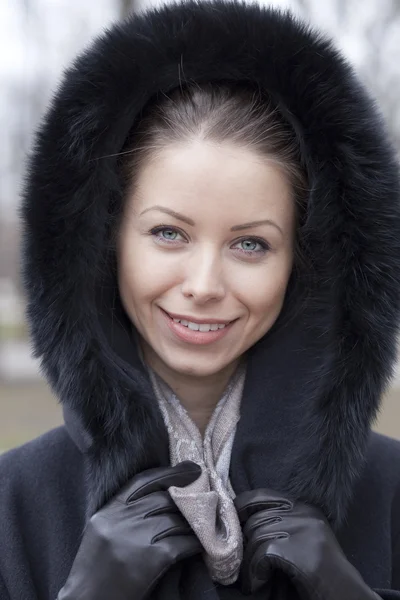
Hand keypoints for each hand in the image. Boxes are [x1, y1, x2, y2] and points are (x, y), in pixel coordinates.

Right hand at [57, 461, 202, 599]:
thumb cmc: (95, 571)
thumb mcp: (101, 533)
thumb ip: (123, 514)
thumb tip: (160, 498)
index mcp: (107, 512)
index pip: (142, 481)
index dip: (169, 473)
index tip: (190, 469)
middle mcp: (120, 521)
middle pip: (162, 499)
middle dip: (185, 499)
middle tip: (203, 499)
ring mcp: (135, 539)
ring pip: (174, 520)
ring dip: (192, 523)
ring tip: (203, 525)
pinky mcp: (150, 559)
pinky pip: (181, 543)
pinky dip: (194, 543)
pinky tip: (201, 545)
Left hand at [234, 489, 379, 599]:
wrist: (345, 594)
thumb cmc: (321, 572)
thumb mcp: (305, 538)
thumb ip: (282, 524)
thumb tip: (243, 522)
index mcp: (305, 507)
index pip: (262, 495)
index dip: (242, 507)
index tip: (232, 522)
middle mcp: (304, 513)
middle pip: (257, 520)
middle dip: (244, 544)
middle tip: (241, 564)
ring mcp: (302, 530)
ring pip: (257, 538)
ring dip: (248, 563)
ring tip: (251, 580)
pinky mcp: (298, 550)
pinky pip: (262, 555)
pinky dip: (254, 572)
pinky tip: (257, 584)